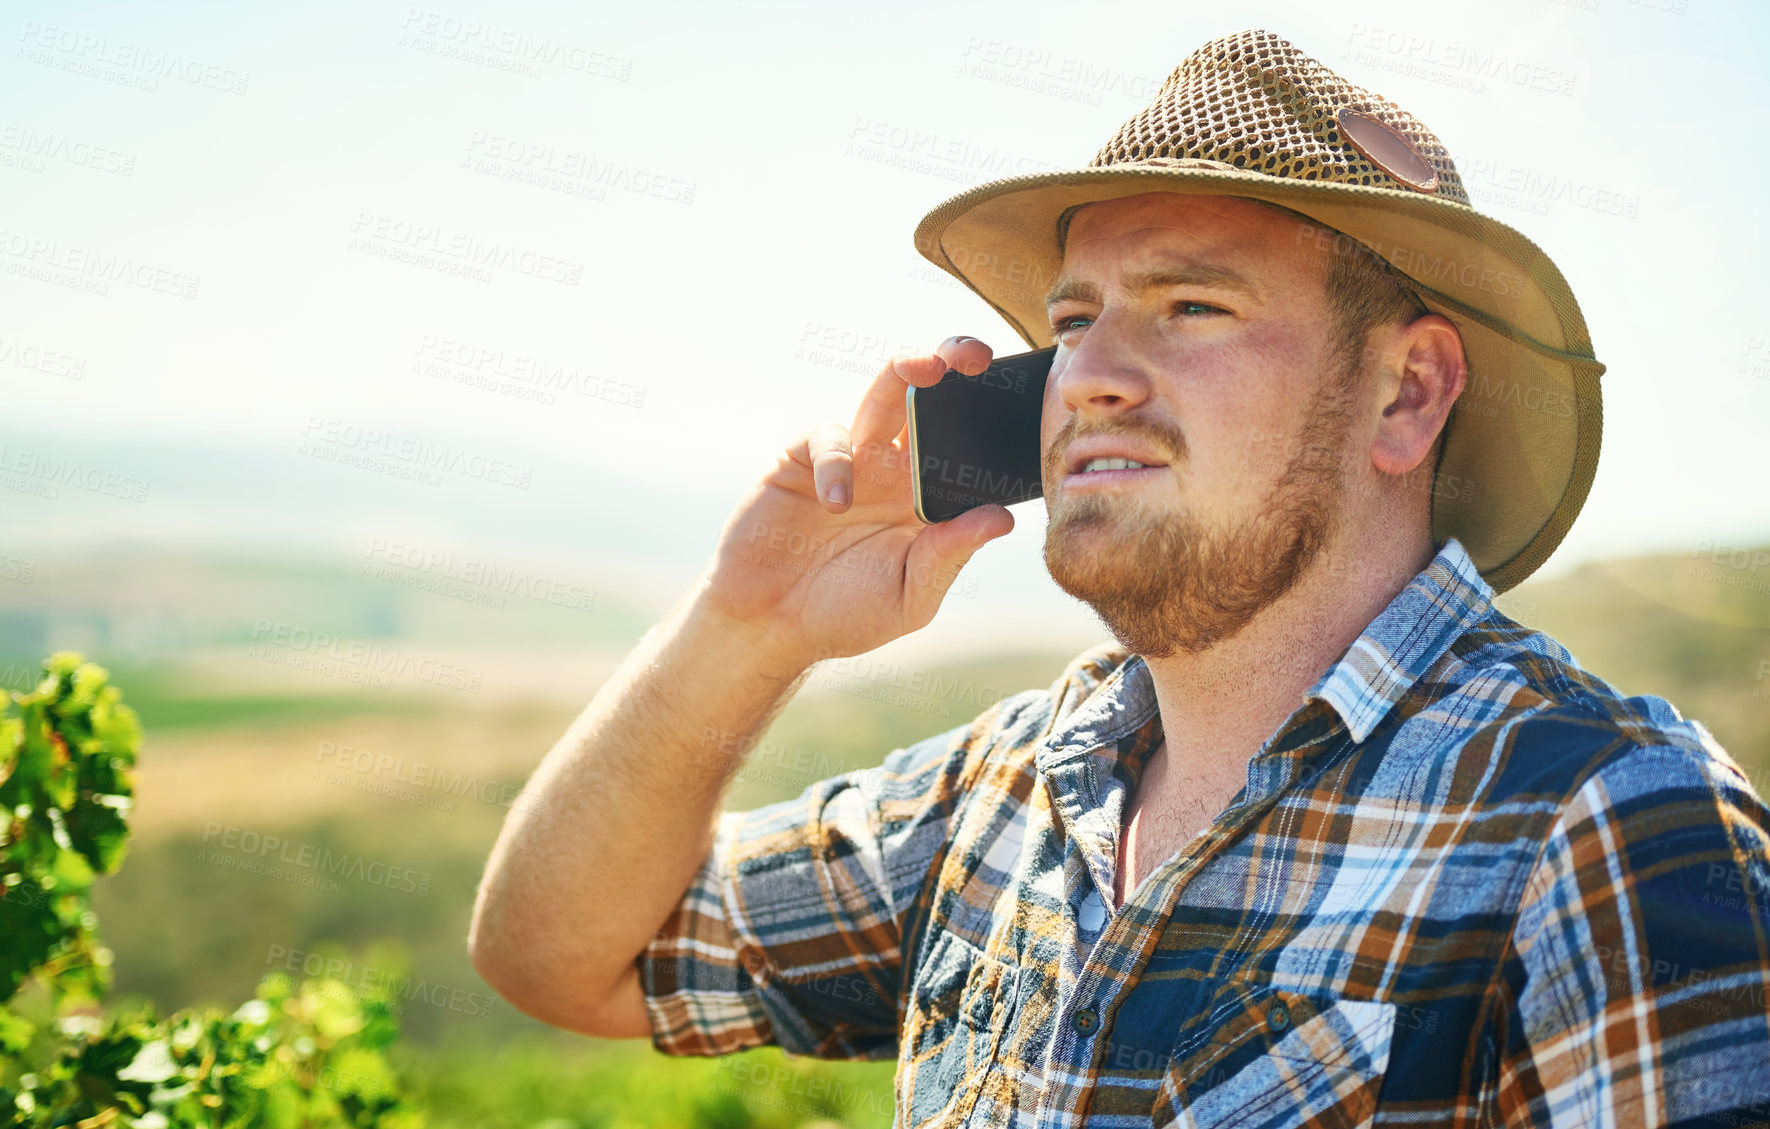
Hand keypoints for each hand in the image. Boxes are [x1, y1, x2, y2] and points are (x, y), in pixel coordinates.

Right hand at [697, 336, 1015, 667]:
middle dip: (952, 365)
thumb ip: (949, 555)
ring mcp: (850, 459)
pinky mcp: (802, 460)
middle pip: (930, 400)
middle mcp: (893, 469)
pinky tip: (835, 504)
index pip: (966, 443)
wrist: (769, 626)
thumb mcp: (911, 595)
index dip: (989, 415)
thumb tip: (1001, 518)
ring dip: (905, 370)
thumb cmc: (845, 615)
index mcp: (928, 499)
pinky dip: (837, 462)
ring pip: (884, 395)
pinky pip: (828, 438)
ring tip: (924, 367)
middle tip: (975, 356)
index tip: (1016, 397)